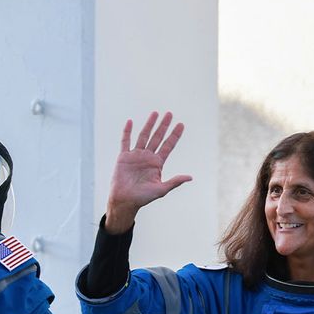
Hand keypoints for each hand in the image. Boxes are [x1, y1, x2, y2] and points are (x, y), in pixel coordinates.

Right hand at [104, 111, 191, 232]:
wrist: (125, 200)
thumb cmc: (143, 198)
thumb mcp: (161, 189)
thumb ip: (174, 181)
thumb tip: (190, 177)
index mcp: (157, 163)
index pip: (168, 146)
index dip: (175, 135)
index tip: (181, 124)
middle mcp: (147, 157)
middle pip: (157, 137)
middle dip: (164, 126)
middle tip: (170, 114)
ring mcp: (135, 156)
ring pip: (143, 136)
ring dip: (149, 124)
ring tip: (155, 113)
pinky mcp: (124, 157)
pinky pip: (125, 142)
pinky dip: (127, 132)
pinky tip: (130, 122)